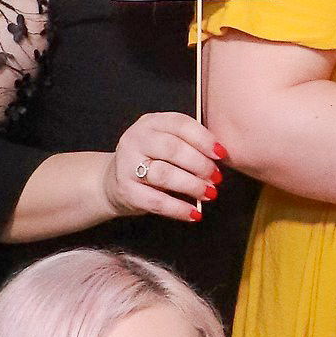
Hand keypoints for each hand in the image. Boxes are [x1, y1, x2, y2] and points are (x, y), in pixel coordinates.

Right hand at [106, 109, 223, 221]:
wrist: (114, 181)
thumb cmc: (151, 160)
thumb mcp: (166, 142)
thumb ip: (189, 143)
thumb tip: (220, 157)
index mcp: (151, 123)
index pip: (181, 124)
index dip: (204, 139)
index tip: (221, 154)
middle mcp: (136, 139)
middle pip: (173, 149)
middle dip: (200, 165)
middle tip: (216, 177)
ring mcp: (128, 165)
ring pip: (164, 174)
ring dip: (192, 185)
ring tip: (209, 193)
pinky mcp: (127, 190)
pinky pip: (156, 201)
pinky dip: (178, 208)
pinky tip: (194, 213)